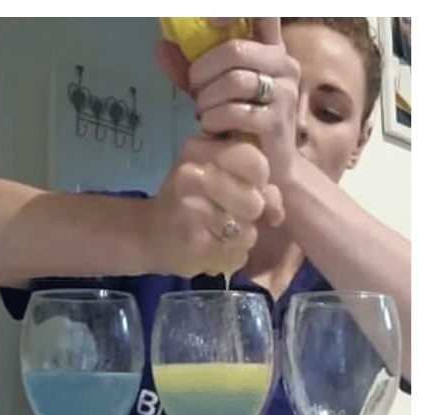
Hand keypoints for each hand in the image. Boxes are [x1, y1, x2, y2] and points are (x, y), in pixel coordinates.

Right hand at [149, 133, 282, 276]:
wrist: (147, 235)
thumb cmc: (188, 201)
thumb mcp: (218, 176)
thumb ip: (254, 182)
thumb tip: (277, 213)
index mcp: (198, 149)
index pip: (255, 161)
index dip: (258, 179)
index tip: (244, 185)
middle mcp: (191, 175)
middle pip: (255, 200)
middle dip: (249, 212)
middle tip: (226, 212)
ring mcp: (190, 210)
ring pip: (248, 230)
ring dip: (240, 236)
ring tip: (218, 232)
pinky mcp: (192, 241)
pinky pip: (236, 253)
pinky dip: (230, 255)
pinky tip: (211, 248)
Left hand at [188, 18, 300, 183]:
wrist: (267, 166)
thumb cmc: (239, 123)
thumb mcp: (212, 91)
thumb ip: (189, 69)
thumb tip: (160, 45)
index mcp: (270, 50)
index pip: (262, 12)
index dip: (233, 11)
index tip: (208, 22)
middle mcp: (284, 64)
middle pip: (235, 50)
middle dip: (202, 72)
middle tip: (194, 90)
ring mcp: (285, 92)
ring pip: (233, 81)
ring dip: (206, 100)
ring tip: (204, 113)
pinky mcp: (277, 121)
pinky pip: (234, 112)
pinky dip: (214, 120)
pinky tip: (212, 128)